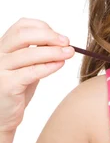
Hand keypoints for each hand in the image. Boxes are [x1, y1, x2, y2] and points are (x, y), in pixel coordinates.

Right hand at [0, 18, 73, 133]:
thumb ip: (38, 53)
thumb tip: (61, 42)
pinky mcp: (6, 85)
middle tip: (67, 42)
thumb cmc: (17, 90)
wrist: (2, 116)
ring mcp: (0, 69)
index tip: (60, 36)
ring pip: (28, 54)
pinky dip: (48, 66)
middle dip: (49, 36)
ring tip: (69, 53)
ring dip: (53, 52)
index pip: (20, 26)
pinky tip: (60, 65)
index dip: (43, 27)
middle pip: (23, 35)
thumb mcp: (27, 66)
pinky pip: (31, 72)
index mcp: (2, 46)